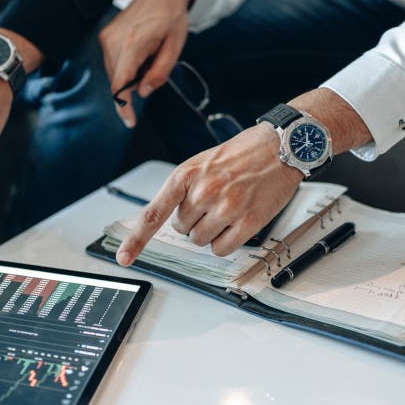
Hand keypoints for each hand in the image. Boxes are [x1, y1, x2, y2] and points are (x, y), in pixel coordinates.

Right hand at [99, 0, 193, 127]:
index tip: (129, 122)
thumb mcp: (174, 48)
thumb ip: (159, 73)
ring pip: (113, 74)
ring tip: (148, 58)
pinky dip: (125, 67)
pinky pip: (112, 63)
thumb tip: (143, 93)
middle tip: (152, 72)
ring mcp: (106, 37)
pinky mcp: (105, 36)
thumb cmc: (172, 17)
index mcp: (133, 44)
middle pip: (116, 81)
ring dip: (129, 77)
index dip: (123, 107)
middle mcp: (113, 40)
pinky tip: (140, 55)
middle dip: (132, 88)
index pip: (120, 84)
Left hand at [116, 124, 303, 264]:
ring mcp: (226, 207)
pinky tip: (237, 222)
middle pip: (181, 229)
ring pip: (200, 241)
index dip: (136, 239)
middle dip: (194, 220)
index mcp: (185, 175)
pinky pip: (222, 249)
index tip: (124, 258)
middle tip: (214, 200)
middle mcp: (203, 191)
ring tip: (228, 207)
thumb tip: (170, 218)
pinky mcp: (249, 222)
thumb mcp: (201, 163)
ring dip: (211, 231)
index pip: (154, 214)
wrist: (280, 146)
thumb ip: (183, 190)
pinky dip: (226, 242)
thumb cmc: (241, 154)